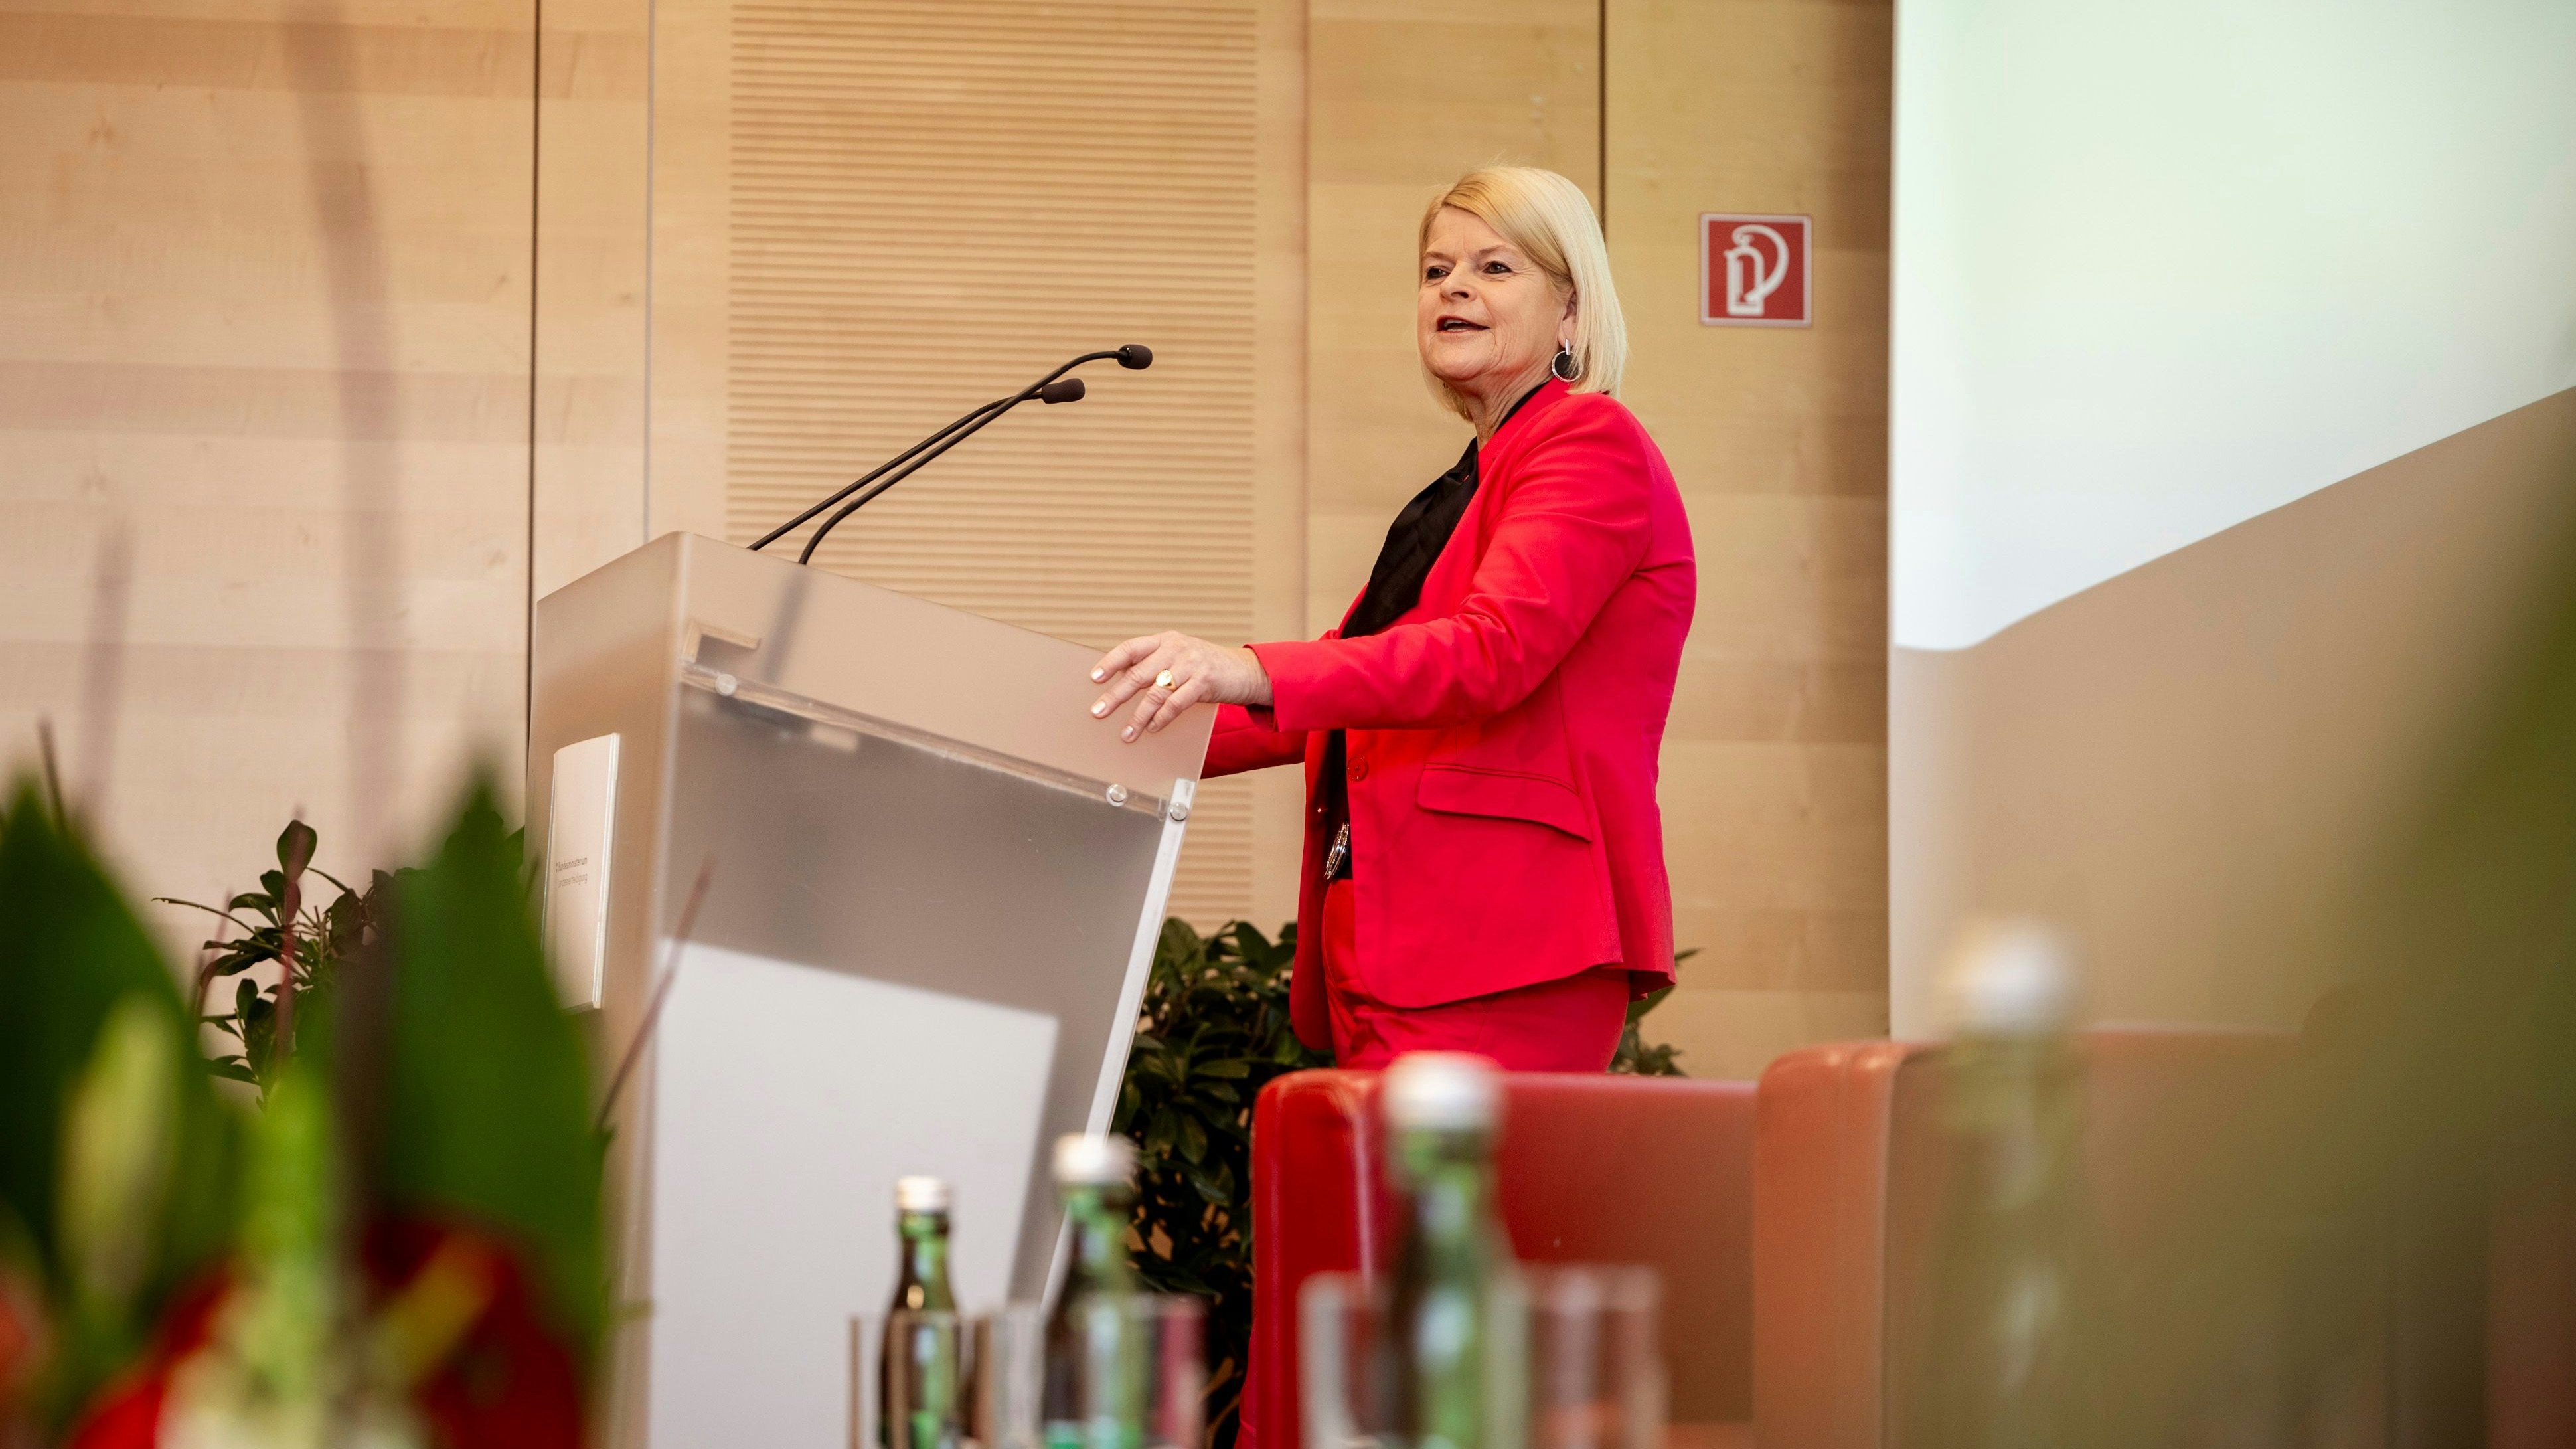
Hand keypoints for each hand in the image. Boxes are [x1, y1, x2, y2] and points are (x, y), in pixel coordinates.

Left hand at [1090, 631, 1273, 742]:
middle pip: (1138, 674)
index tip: (1094, 678)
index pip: (1131, 648)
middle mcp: (1176, 648)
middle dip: (1115, 695)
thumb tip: (1123, 684)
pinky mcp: (1204, 681)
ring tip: (1127, 733)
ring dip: (1138, 716)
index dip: (1110, 663)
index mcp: (1166, 640)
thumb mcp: (1181, 657)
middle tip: (1099, 711)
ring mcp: (1191, 664)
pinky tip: (1153, 728)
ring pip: (1155, 692)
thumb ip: (1157, 665)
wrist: (1247, 671)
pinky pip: (1176, 703)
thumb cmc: (1209, 668)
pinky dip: (1161, 718)